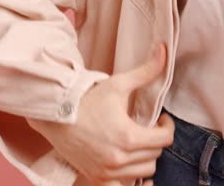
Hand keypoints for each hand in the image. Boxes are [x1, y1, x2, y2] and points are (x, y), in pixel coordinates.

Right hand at [27, 8, 173, 185]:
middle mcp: (119, 159)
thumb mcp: (118, 84)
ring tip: (137, 142)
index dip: (168, 127)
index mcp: (128, 137)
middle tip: (148, 128)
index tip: (161, 119)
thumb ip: (145, 71)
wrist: (55, 116)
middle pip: (156, 155)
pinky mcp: (97, 178)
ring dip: (145, 157)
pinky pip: (126, 184)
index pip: (165, 140)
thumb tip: (164, 50)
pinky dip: (130, 174)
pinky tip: (128, 160)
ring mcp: (107, 171)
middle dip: (156, 140)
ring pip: (144, 171)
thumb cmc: (87, 100)